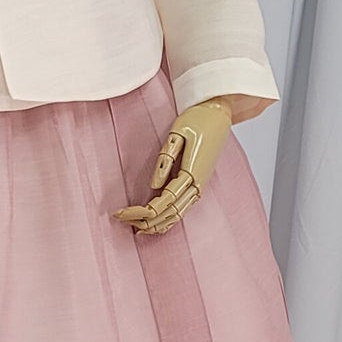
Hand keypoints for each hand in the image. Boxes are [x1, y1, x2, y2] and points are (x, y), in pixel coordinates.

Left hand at [112, 96, 233, 233]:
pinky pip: (184, 208)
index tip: (121, 214)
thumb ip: (166, 159)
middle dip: (145, 221)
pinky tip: (157, 225)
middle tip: (122, 221)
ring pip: (178, 215)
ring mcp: (200, 186)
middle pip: (169, 212)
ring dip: (157, 224)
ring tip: (136, 229)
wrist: (219, 112)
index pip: (163, 201)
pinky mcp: (199, 184)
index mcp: (191, 172)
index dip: (141, 211)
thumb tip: (154, 186)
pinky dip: (169, 219)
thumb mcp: (178, 133)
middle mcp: (198, 184)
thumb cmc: (197, 119)